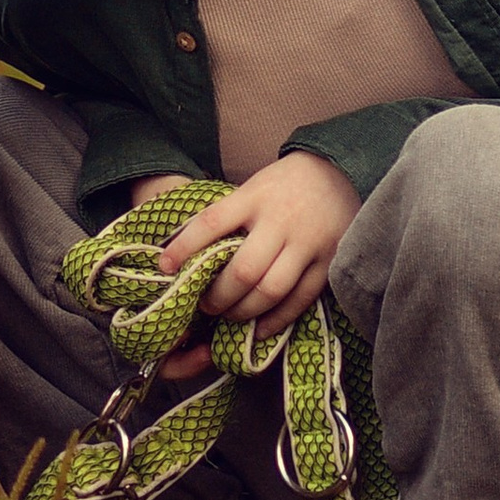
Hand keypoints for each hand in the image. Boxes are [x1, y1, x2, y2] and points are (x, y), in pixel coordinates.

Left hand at [151, 155, 359, 376]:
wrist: (335, 170)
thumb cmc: (283, 185)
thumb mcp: (252, 189)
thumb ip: (228, 216)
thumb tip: (185, 250)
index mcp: (254, 197)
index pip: (211, 223)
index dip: (183, 248)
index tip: (164, 267)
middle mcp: (280, 220)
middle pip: (243, 270)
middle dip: (218, 296)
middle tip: (205, 304)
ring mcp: (307, 242)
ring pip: (271, 290)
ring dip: (244, 311)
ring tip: (230, 315)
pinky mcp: (328, 260)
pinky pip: (300, 299)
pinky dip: (278, 319)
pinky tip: (260, 329)